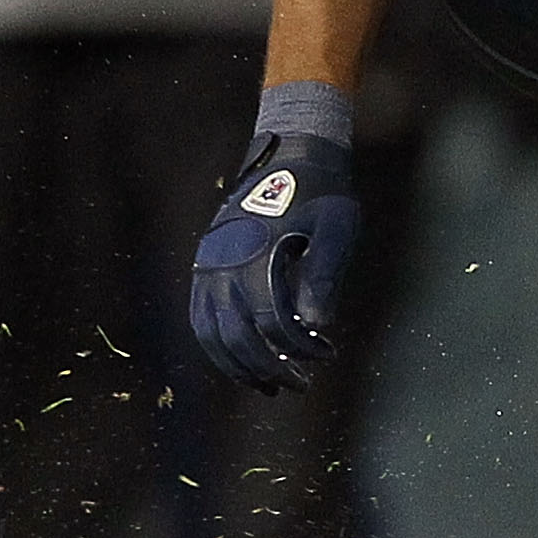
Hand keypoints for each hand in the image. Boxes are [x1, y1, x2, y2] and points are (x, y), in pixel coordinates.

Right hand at [191, 131, 358, 391]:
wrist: (292, 153)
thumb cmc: (322, 192)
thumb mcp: (338, 226)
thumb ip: (324, 274)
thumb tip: (317, 325)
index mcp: (255, 255)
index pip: (272, 322)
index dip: (300, 346)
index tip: (326, 353)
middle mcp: (223, 265)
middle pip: (238, 337)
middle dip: (269, 367)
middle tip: (299, 384)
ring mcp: (208, 265)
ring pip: (211, 334)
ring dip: (237, 366)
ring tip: (267, 384)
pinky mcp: (204, 264)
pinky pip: (199, 318)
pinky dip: (216, 345)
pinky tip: (240, 359)